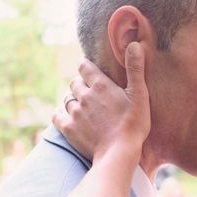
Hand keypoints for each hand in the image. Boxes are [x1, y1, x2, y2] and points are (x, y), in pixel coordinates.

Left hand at [53, 42, 149, 160]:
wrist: (119, 153)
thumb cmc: (133, 124)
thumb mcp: (139, 94)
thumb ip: (135, 68)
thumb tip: (134, 44)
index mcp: (100, 85)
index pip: (85, 66)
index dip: (86, 66)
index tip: (90, 70)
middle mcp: (84, 96)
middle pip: (75, 83)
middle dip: (81, 85)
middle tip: (91, 93)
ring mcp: (74, 113)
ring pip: (67, 99)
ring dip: (73, 101)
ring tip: (83, 108)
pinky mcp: (68, 129)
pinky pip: (57, 116)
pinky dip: (60, 115)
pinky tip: (68, 118)